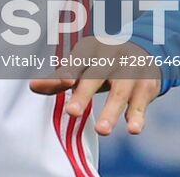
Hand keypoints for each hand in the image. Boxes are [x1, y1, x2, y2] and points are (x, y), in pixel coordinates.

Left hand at [28, 37, 160, 135]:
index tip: (63, 83)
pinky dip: (137, 116)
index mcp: (92, 49)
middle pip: (96, 76)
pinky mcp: (146, 86)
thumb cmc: (104, 63)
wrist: (145, 51)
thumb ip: (60, 78)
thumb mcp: (83, 65)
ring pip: (120, 92)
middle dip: (84, 94)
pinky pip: (140, 103)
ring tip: (101, 131)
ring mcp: (131, 71)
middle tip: (71, 112)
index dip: (70, 71)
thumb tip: (33, 86)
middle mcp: (112, 56)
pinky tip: (133, 129)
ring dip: (111, 111)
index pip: (78, 60)